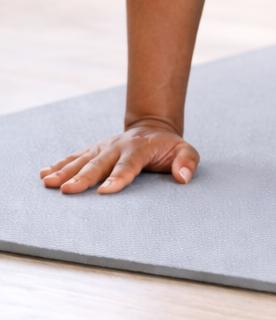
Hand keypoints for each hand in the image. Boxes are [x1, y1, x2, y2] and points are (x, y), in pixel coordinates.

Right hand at [40, 121, 198, 194]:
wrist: (153, 128)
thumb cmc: (169, 147)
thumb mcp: (185, 151)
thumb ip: (187, 162)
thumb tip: (183, 177)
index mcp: (139, 149)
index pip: (127, 166)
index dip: (117, 178)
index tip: (105, 191)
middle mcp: (117, 147)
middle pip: (98, 164)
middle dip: (83, 177)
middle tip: (67, 190)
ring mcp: (103, 148)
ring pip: (82, 160)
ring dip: (64, 171)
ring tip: (48, 182)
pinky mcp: (94, 150)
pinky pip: (75, 157)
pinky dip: (60, 165)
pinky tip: (45, 173)